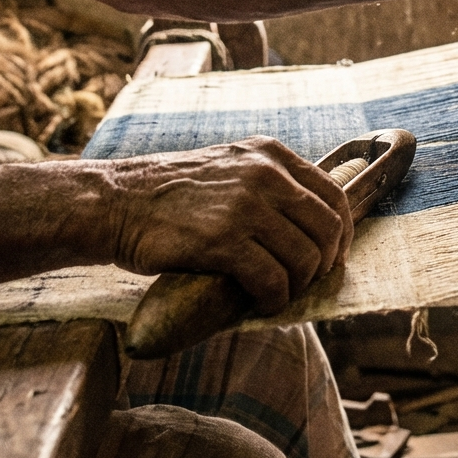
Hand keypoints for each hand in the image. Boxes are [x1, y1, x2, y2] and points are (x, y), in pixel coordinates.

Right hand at [107, 136, 350, 313]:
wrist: (115, 202)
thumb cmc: (170, 195)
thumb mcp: (229, 168)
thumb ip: (268, 183)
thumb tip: (310, 225)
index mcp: (270, 154)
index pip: (333, 195)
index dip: (342, 234)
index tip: (332, 257)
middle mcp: (265, 174)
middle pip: (327, 229)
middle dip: (323, 265)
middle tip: (304, 282)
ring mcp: (245, 206)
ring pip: (304, 259)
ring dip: (296, 287)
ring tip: (275, 294)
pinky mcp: (223, 240)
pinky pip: (272, 280)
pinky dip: (272, 299)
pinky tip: (258, 303)